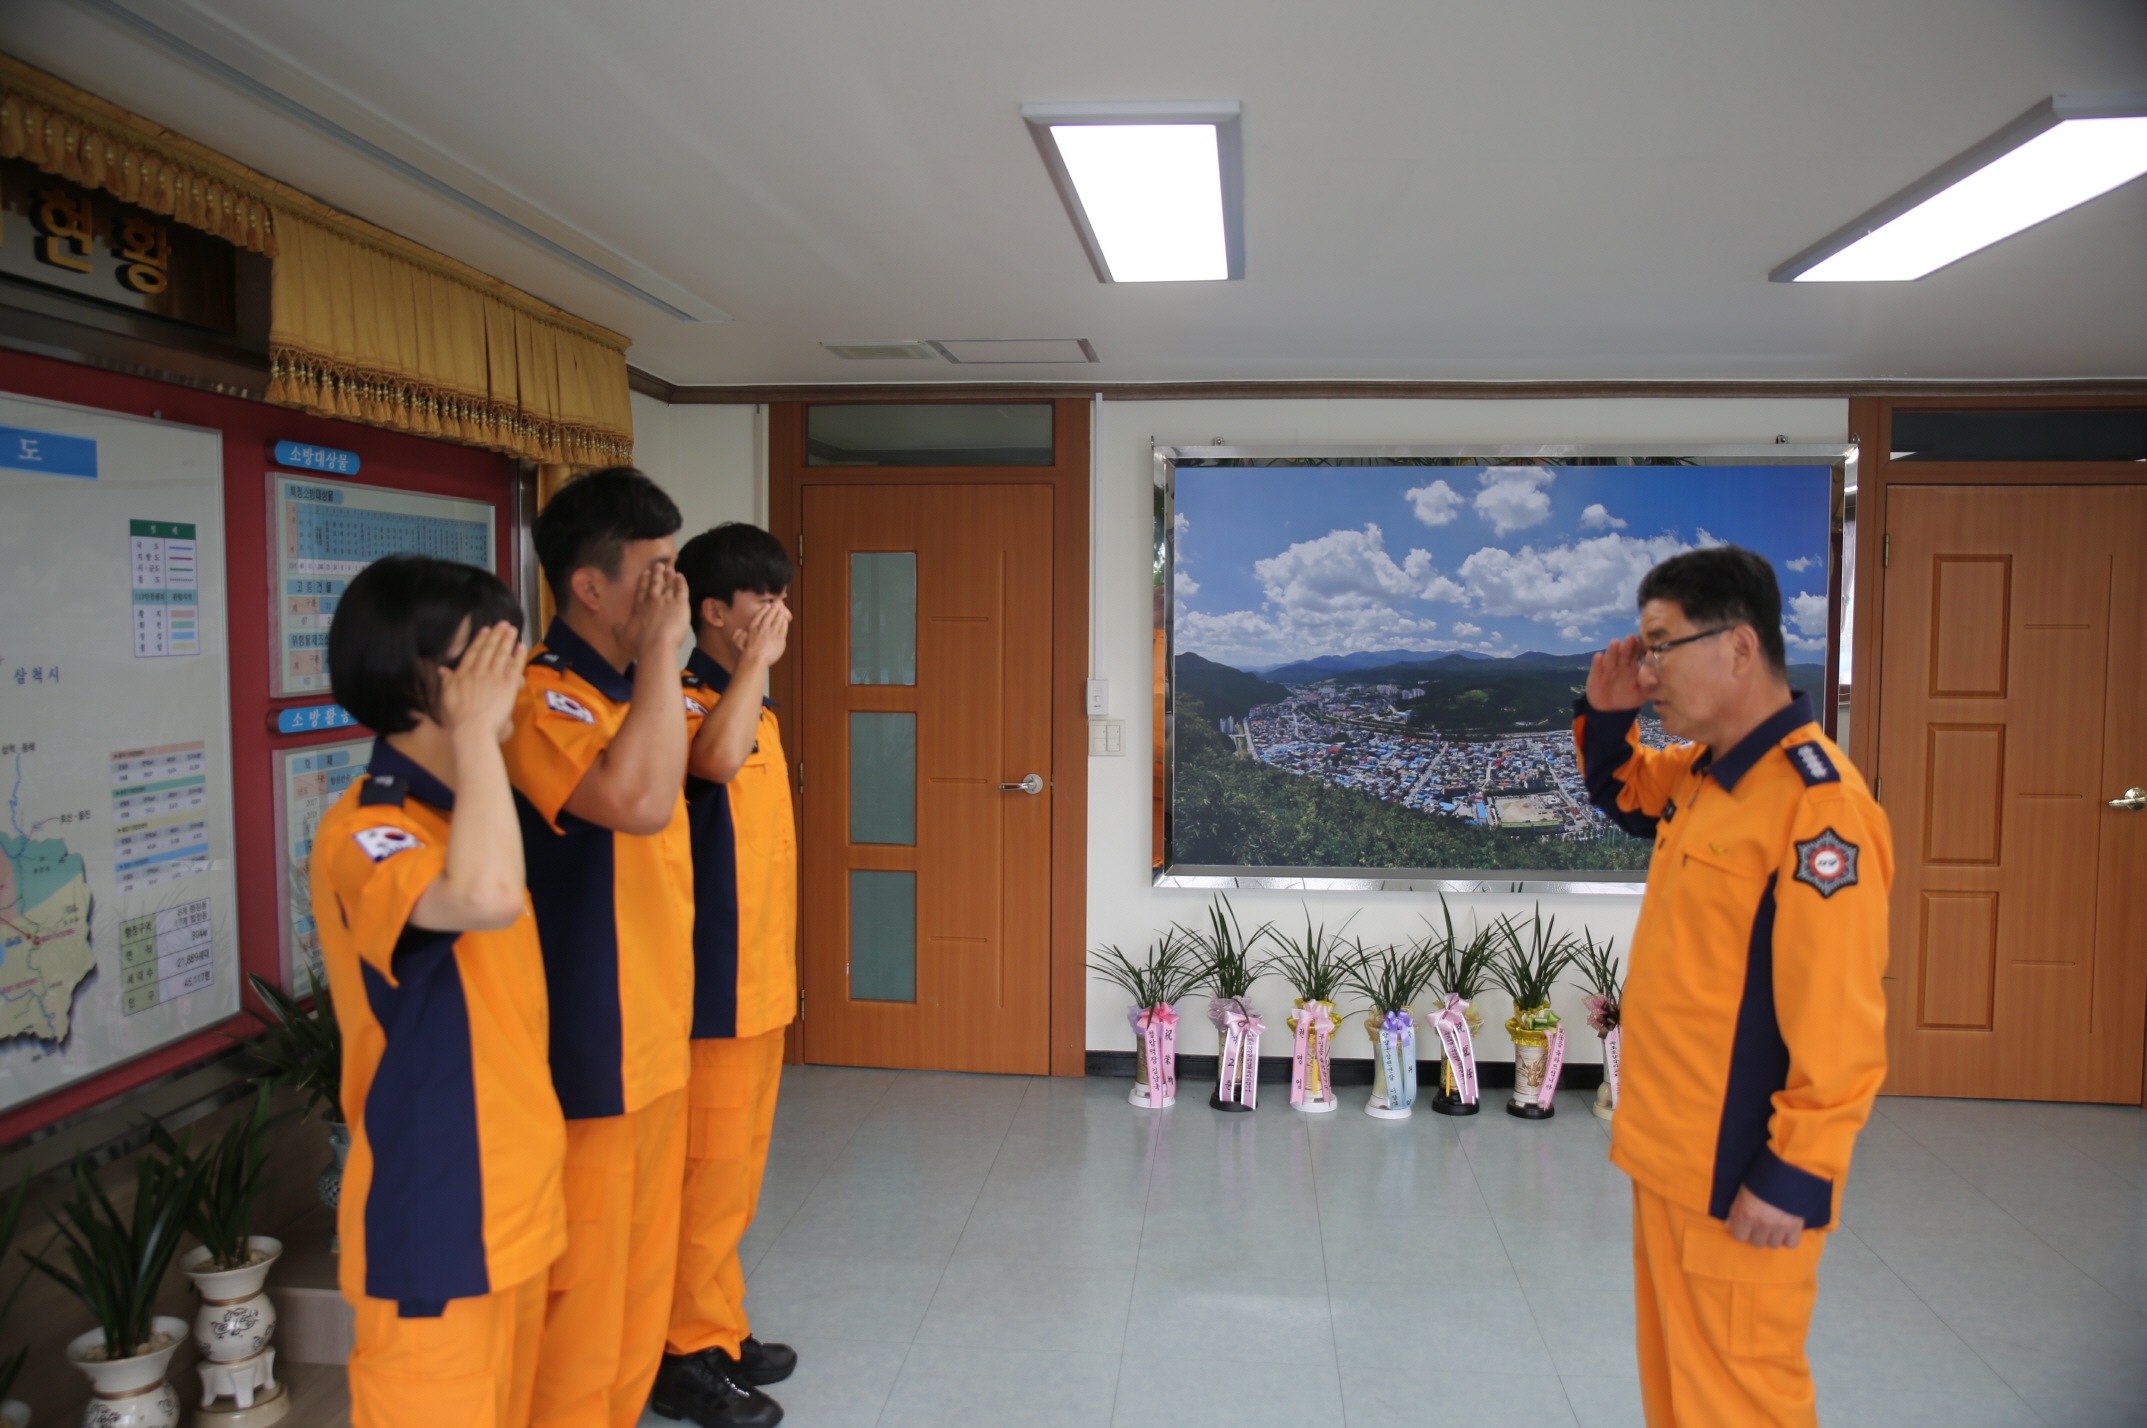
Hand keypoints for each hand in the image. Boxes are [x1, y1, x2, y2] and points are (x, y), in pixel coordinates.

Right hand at [436, 621, 525, 738]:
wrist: (473, 728)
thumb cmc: (458, 717)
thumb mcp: (447, 696)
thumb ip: (446, 680)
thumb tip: (442, 669)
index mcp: (464, 673)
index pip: (473, 652)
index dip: (480, 640)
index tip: (485, 629)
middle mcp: (479, 671)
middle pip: (489, 649)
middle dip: (496, 635)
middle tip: (502, 623)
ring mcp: (494, 677)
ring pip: (502, 654)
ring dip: (507, 640)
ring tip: (512, 629)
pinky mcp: (508, 685)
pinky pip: (515, 667)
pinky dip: (519, 655)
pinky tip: (522, 645)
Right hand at [615, 561, 690, 661]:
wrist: (657, 645)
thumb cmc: (639, 643)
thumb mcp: (623, 636)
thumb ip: (619, 629)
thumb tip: (615, 626)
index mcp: (639, 607)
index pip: (642, 590)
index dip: (644, 580)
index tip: (645, 572)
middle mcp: (652, 600)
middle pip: (655, 583)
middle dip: (657, 573)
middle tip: (659, 564)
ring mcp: (666, 600)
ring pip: (668, 584)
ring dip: (669, 576)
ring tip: (670, 569)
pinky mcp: (680, 603)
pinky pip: (681, 589)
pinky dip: (681, 582)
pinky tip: (680, 576)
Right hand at [731, 599, 791, 668]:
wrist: (755, 660)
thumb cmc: (744, 653)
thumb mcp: (735, 641)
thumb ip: (737, 634)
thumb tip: (739, 630)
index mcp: (753, 627)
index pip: (759, 615)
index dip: (764, 610)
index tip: (767, 605)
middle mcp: (763, 628)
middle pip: (770, 616)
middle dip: (774, 609)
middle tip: (777, 604)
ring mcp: (772, 633)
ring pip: (778, 621)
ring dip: (780, 614)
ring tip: (782, 610)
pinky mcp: (779, 640)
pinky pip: (783, 629)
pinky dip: (784, 624)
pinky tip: (785, 621)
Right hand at [1586, 634, 1648, 711]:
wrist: (1610, 711)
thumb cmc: (1628, 699)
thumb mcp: (1641, 694)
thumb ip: (1648, 685)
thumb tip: (1656, 679)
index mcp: (1632, 668)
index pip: (1635, 655)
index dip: (1638, 649)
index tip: (1642, 642)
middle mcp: (1620, 666)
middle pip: (1624, 654)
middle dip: (1627, 646)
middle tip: (1631, 637)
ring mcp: (1607, 670)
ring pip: (1610, 659)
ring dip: (1612, 651)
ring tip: (1615, 642)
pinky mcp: (1596, 677)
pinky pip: (1596, 669)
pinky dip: (1597, 663)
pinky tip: (1598, 656)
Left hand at [1727, 1185, 1804, 1248]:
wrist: (1787, 1171)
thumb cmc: (1761, 1179)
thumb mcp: (1742, 1191)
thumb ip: (1736, 1210)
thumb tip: (1729, 1225)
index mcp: (1747, 1214)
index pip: (1739, 1237)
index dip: (1742, 1231)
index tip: (1746, 1225)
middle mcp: (1763, 1223)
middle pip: (1757, 1243)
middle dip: (1757, 1234)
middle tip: (1761, 1224)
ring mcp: (1780, 1226)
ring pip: (1773, 1244)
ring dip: (1773, 1237)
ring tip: (1775, 1225)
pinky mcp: (1796, 1226)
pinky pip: (1791, 1244)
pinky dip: (1788, 1239)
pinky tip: (1786, 1230)